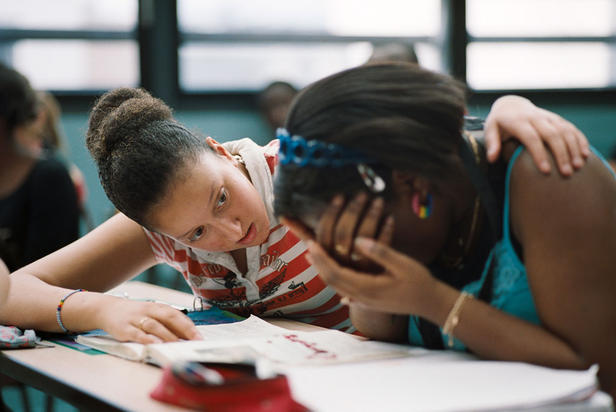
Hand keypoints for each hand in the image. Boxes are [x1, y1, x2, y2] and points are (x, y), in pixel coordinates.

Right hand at [98, 297, 200, 343]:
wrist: (107, 309)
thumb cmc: (135, 314)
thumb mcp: (151, 313)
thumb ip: (166, 322)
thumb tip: (185, 335)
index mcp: (157, 307)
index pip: (176, 315)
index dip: (188, 325)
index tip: (199, 336)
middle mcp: (148, 311)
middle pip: (169, 317)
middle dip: (183, 329)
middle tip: (194, 340)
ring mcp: (136, 319)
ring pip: (154, 325)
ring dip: (167, 335)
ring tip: (177, 344)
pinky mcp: (124, 329)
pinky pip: (137, 334)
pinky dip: (146, 339)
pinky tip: (154, 344)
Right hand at [282, 192, 392, 271]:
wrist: (370, 293)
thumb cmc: (342, 263)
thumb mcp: (323, 249)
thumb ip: (304, 233)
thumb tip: (283, 215)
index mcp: (326, 258)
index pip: (323, 235)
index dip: (330, 214)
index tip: (338, 196)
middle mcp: (340, 265)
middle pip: (343, 235)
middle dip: (352, 211)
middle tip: (361, 194)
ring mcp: (360, 269)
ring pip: (364, 239)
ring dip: (371, 217)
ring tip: (378, 200)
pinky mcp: (379, 271)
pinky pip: (383, 248)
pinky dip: (387, 230)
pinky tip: (390, 217)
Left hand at [305, 237, 435, 315]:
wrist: (430, 304)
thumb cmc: (419, 281)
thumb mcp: (402, 264)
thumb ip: (380, 252)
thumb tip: (358, 239)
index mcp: (368, 288)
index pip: (336, 273)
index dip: (321, 258)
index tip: (311, 244)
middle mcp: (362, 297)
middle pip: (331, 280)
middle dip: (317, 262)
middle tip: (307, 244)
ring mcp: (364, 301)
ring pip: (336, 285)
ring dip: (323, 269)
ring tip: (312, 255)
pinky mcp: (368, 300)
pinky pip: (344, 288)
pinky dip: (334, 277)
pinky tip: (331, 270)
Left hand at [484, 95, 589, 175]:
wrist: (511, 105)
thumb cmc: (499, 122)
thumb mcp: (490, 129)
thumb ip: (492, 143)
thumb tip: (492, 159)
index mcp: (519, 121)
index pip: (531, 138)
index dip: (539, 154)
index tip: (545, 171)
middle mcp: (536, 117)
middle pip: (552, 135)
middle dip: (560, 154)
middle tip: (566, 173)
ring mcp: (549, 117)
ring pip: (565, 131)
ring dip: (573, 148)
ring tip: (578, 166)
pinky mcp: (557, 118)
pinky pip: (572, 128)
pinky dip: (580, 140)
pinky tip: (585, 154)